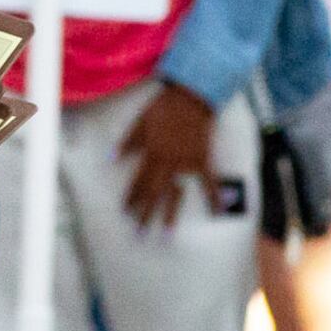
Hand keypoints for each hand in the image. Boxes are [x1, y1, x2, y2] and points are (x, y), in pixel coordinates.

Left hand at [116, 81, 220, 227]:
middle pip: (153, 193)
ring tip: (166, 233)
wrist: (191, 97)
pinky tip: (218, 211)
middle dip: (145, 214)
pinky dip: (215, 196)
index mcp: (150, 154)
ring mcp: (185, 163)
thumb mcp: (140, 122)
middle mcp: (166, 163)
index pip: (138, 181)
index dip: (131, 198)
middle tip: (139, 233)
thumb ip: (128, 142)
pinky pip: (209, 182)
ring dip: (170, 213)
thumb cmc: (164, 107)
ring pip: (176, 193)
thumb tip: (112, 158)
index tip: (125, 213)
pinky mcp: (202, 160)